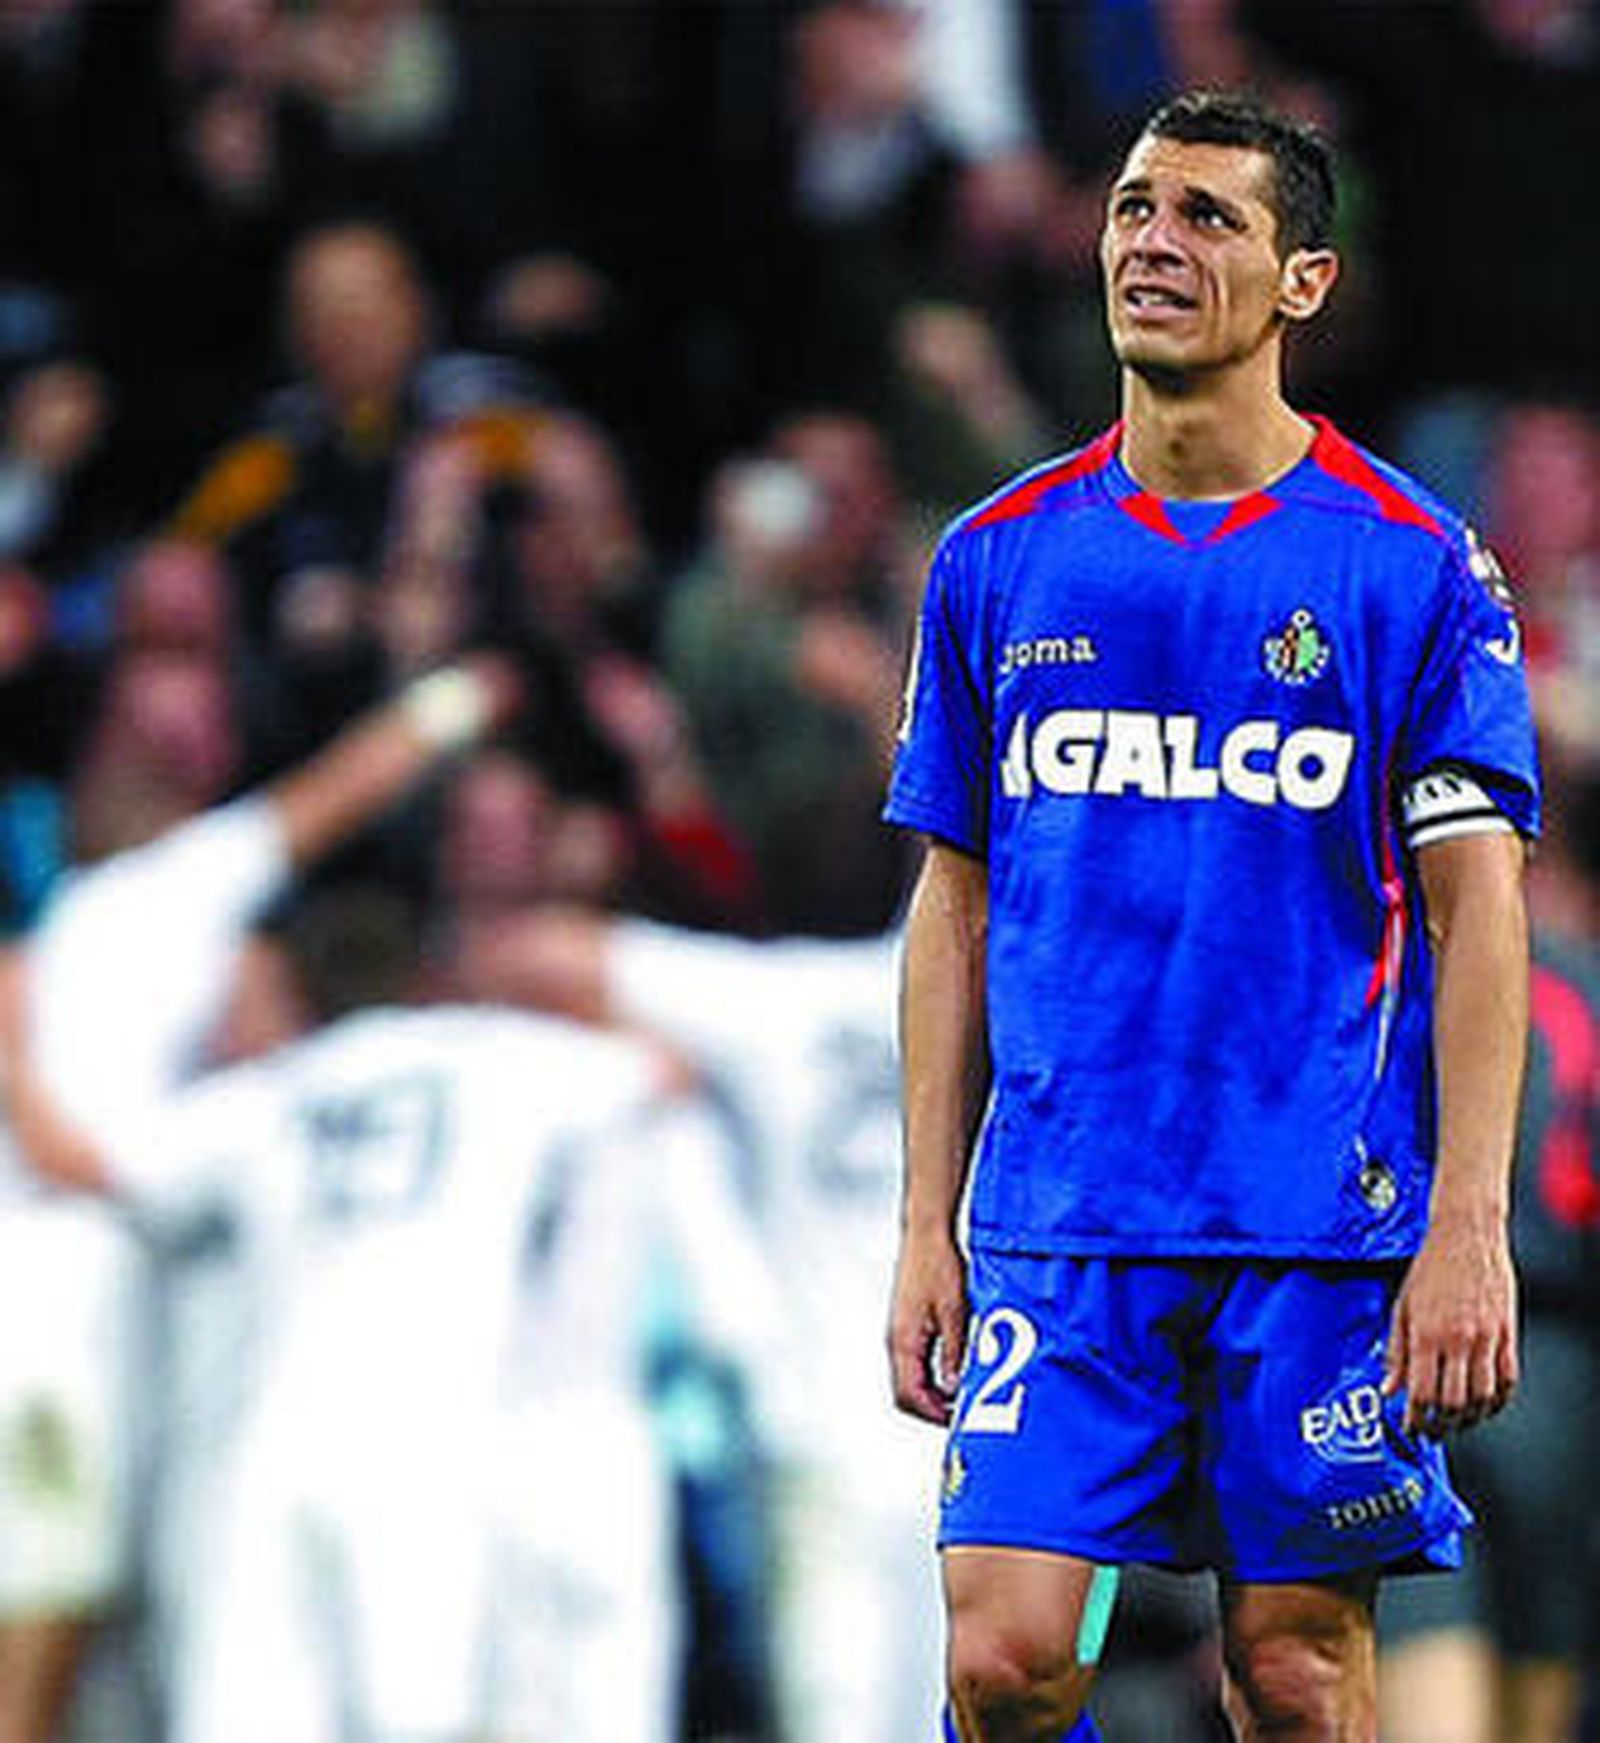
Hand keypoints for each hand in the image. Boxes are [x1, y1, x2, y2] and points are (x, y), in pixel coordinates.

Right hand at [888, 1225, 968, 1425]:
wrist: (927, 1233)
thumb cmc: (939, 1265)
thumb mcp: (956, 1312)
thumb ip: (955, 1352)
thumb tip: (956, 1388)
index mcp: (904, 1341)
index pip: (909, 1395)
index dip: (933, 1414)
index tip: (958, 1420)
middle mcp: (897, 1340)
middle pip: (906, 1392)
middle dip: (931, 1409)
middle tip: (960, 1414)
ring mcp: (900, 1332)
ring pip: (910, 1378)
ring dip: (932, 1393)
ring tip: (960, 1395)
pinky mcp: (908, 1324)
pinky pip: (915, 1362)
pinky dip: (932, 1375)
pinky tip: (953, 1370)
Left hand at [1383, 1215, 1518, 1436]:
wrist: (1466, 1235)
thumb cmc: (1430, 1267)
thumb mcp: (1402, 1306)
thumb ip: (1395, 1351)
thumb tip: (1388, 1388)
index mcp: (1426, 1333)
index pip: (1421, 1392)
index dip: (1415, 1416)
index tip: (1410, 1426)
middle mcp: (1457, 1340)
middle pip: (1453, 1402)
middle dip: (1441, 1424)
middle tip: (1432, 1430)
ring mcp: (1486, 1338)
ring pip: (1483, 1397)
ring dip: (1469, 1417)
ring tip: (1457, 1422)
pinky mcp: (1507, 1334)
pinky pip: (1508, 1379)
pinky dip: (1498, 1399)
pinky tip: (1486, 1404)